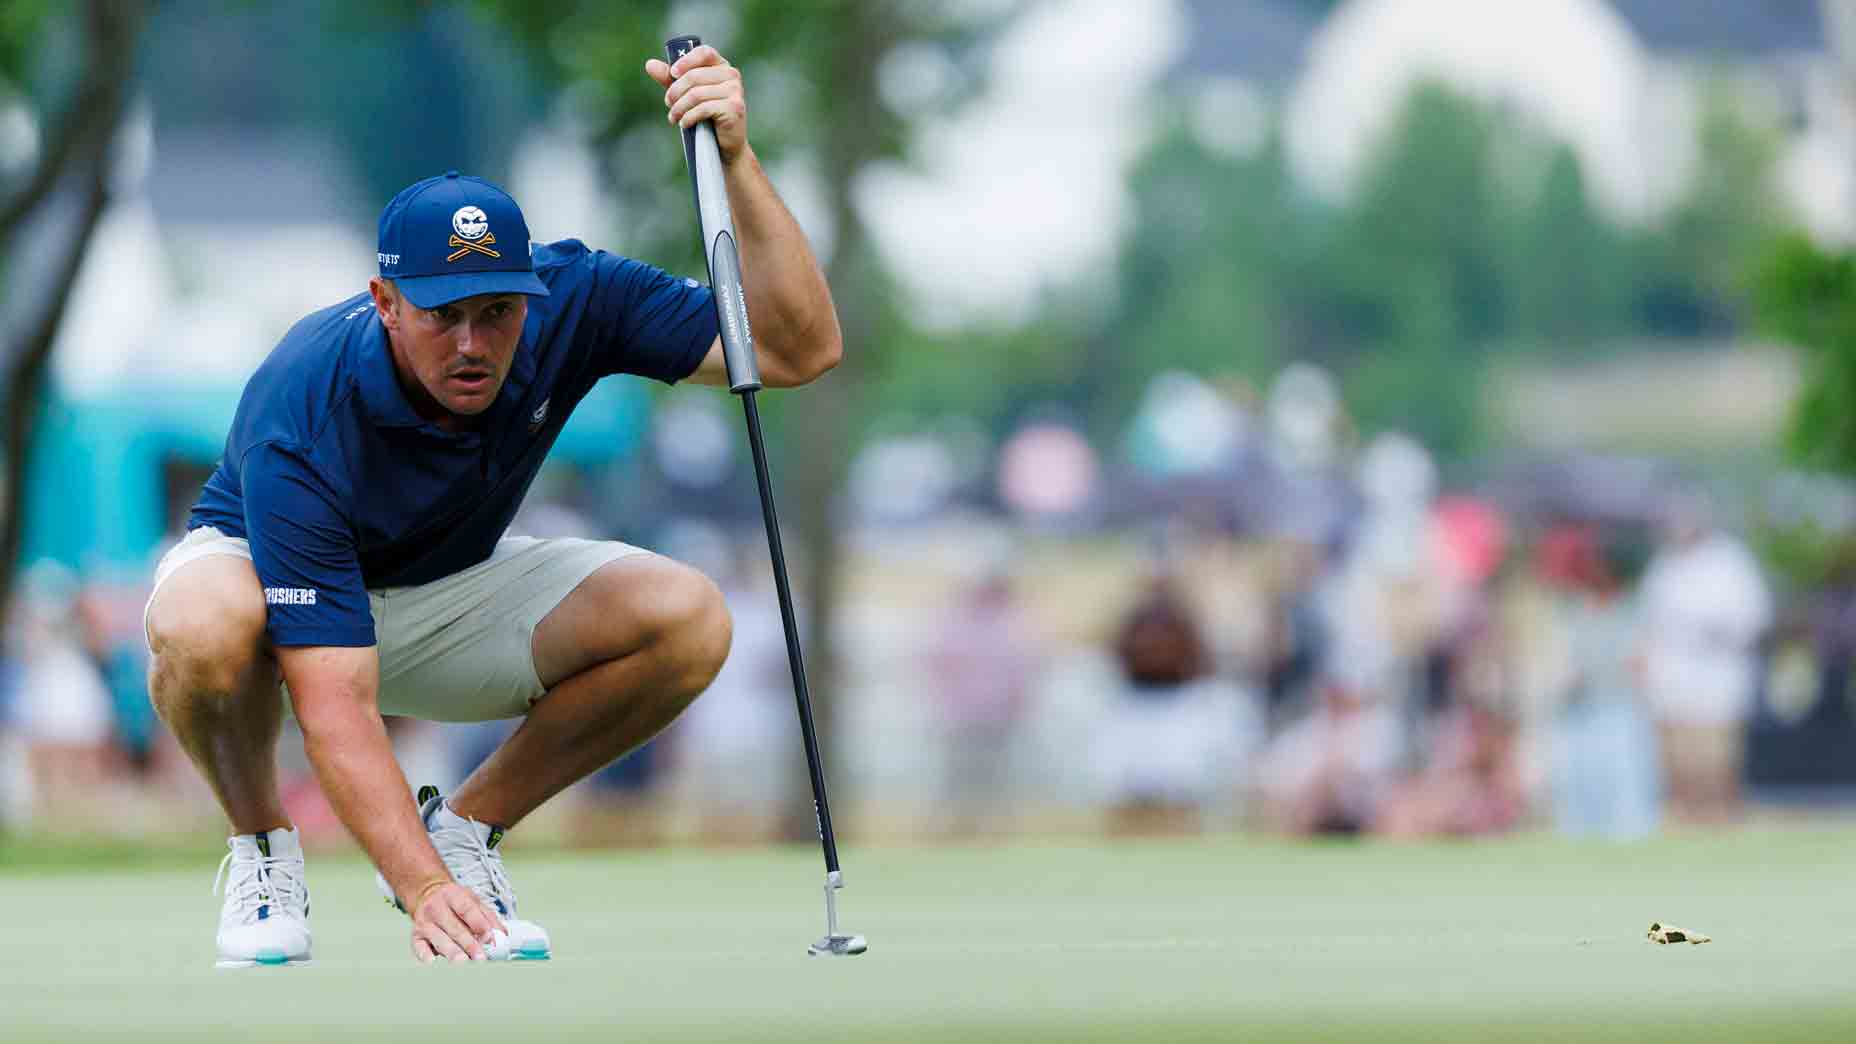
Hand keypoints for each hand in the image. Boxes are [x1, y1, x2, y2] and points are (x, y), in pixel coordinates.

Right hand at [409, 881, 504, 963]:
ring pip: (438, 938)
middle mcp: (436, 907)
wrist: (428, 895)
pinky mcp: (415, 935)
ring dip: (451, 951)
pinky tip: (432, 961)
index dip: (478, 923)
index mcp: (453, 895)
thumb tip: (502, 935)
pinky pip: (418, 946)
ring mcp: (424, 922)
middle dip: (468, 944)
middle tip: (480, 957)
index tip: (489, 937)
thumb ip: (489, 918)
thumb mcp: (473, 901)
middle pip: (454, 927)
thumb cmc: (455, 902)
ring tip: (463, 962)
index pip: (466, 909)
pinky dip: (424, 954)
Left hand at [644, 44, 748, 162]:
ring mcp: (735, 91)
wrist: (724, 143)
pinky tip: (684, 123)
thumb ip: (670, 79)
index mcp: (721, 66)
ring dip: (679, 107)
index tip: (672, 73)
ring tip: (673, 117)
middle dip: (675, 91)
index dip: (686, 61)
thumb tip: (650, 64)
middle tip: (668, 103)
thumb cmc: (706, 116)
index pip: (704, 53)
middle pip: (694, 76)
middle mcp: (731, 75)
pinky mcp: (734, 108)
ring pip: (696, 94)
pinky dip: (688, 117)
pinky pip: (703, 108)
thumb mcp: (686, 94)